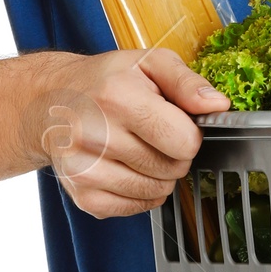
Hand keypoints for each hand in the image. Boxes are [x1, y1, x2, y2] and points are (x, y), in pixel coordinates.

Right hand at [28, 49, 229, 219]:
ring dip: (158, 174)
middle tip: (154, 133)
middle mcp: (95, 135)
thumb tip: (218, 106)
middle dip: (174, 153)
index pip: (184, 141)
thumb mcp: (149, 63)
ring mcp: (85, 169)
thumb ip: (187, 82)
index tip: (175, 121)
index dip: (189, 133)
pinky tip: (126, 167)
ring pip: (157, 193)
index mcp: (117, 97)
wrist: (51, 101)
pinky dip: (140, 193)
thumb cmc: (107, 80)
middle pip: (172, 169)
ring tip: (138, 148)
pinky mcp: (81, 194)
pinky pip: (135, 208)